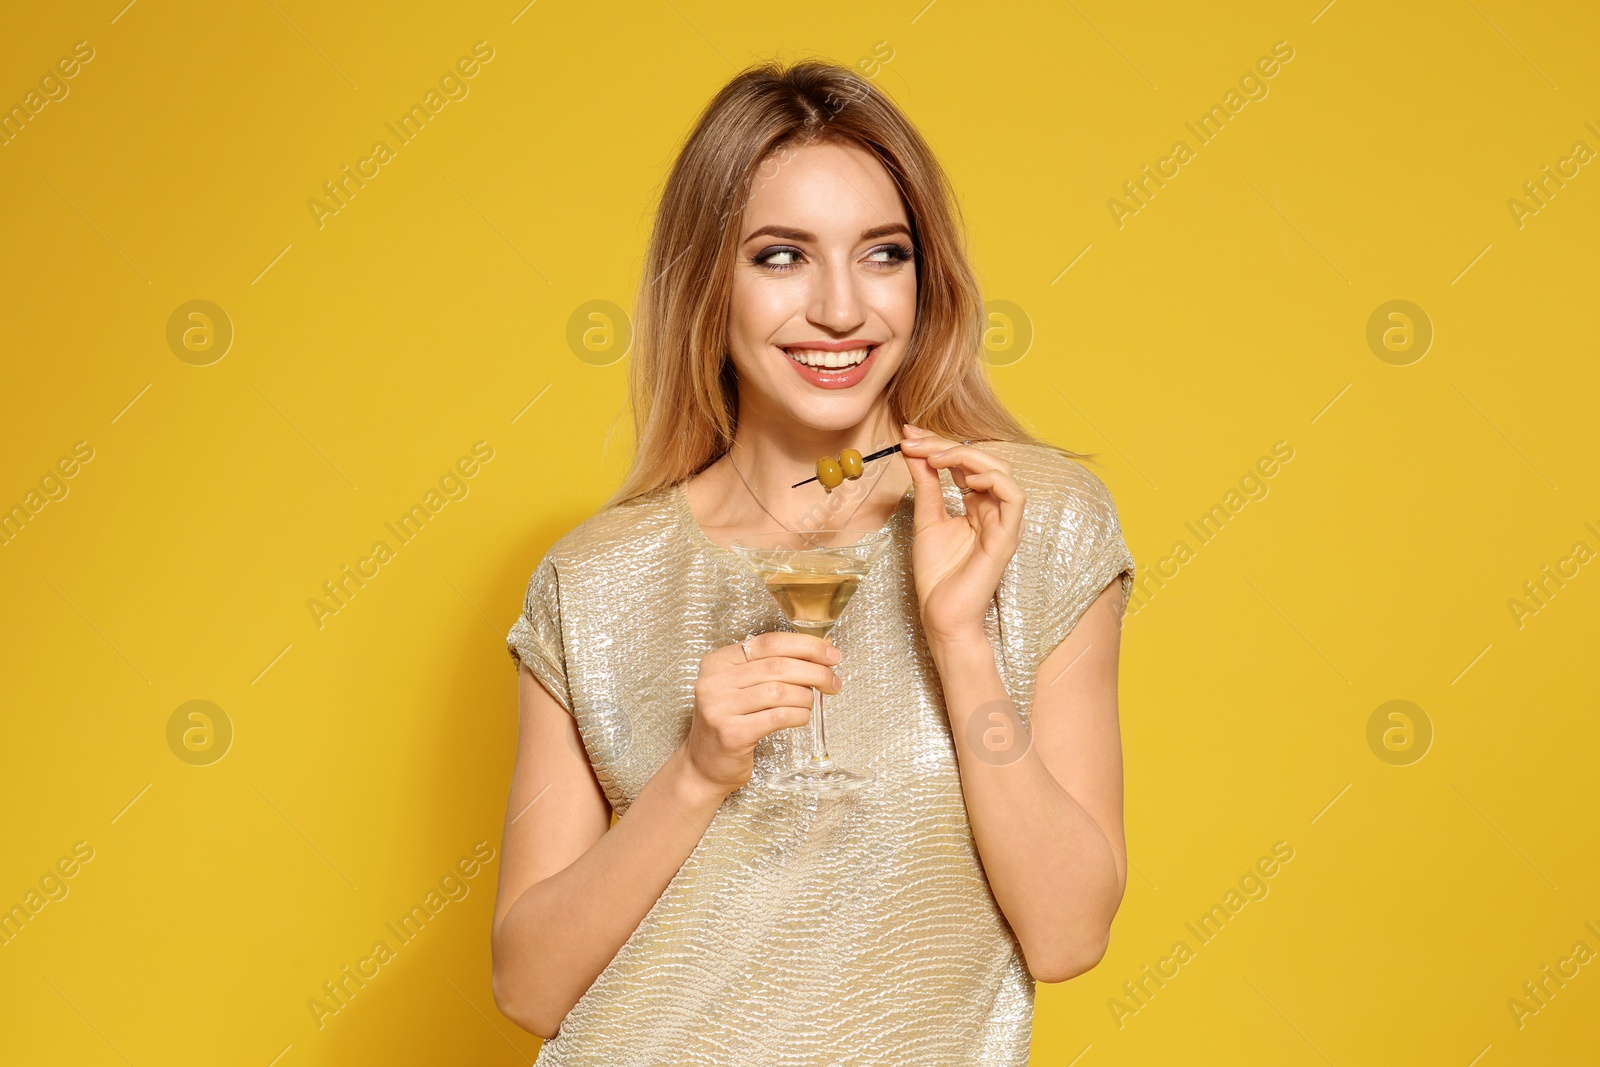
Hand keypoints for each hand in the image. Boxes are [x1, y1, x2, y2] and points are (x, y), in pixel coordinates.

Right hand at [681, 630, 841, 795]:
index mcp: (718, 662)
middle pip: (777, 666)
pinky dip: (798, 715)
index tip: (830, 654)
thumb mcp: (742, 687)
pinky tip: (801, 717)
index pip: (769, 643)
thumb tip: (820, 652)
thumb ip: (772, 667)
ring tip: (810, 703)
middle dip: (814, 671)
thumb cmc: (731, 723)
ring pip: (780, 691)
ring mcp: (720, 707)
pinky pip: (778, 717)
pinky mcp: (732, 733)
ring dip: (806, 696)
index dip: (806, 646)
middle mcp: (714, 681)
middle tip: (832, 681)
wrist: (703, 766)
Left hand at [899, 422, 1024, 644]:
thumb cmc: (938, 574)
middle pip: (983, 460)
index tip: (908, 435)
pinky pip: (1014, 497)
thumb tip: (913, 450)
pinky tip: (964, 477)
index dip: (938, 443)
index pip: (965, 462)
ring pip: (1002, 471)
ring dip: (968, 456)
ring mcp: (1003, 522)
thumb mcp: (926, 518)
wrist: (941, 614)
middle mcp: (994, 509)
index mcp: (978, 505)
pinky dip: (993, 479)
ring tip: (935, 457)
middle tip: (915, 442)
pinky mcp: (1007, 537)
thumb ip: (925, 484)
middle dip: (947, 445)